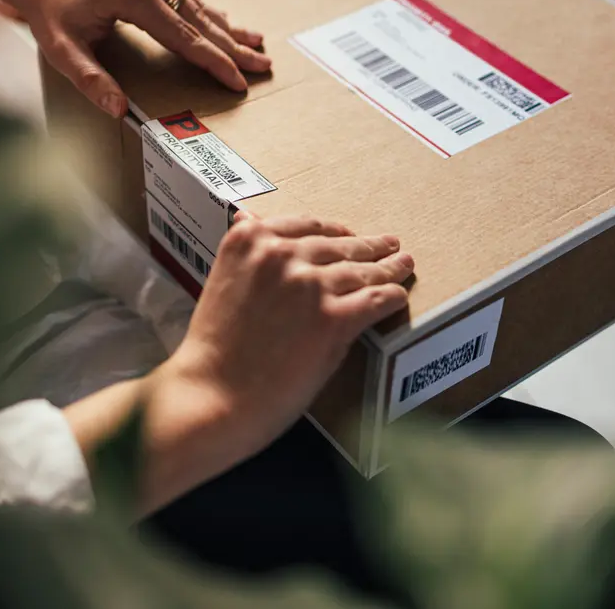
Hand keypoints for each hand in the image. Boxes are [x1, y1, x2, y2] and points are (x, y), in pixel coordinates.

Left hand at [1, 0, 268, 116]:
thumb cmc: (47, 11)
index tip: (237, 79)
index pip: (183, 35)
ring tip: (254, 45)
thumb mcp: (61, 51)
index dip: (213, 61)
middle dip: (232, 46)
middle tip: (262, 64)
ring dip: (225, 26)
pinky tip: (226, 22)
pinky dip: (203, 7)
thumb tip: (120, 111)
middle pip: (199, 16)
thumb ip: (92, 80)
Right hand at [165, 213, 413, 459]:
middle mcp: (282, 254)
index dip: (333, 232)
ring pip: (361, 271)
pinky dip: (390, 297)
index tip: (347, 234)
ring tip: (403, 265)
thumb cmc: (213, 351)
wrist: (211, 396)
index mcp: (251, 241)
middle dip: (367, 247)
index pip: (305, 226)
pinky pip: (374, 300)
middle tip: (388, 245)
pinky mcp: (333, 318)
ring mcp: (310, 285)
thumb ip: (247, 255)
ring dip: (387, 268)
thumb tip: (249, 218)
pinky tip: (398, 296)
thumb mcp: (222, 281)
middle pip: (338, 247)